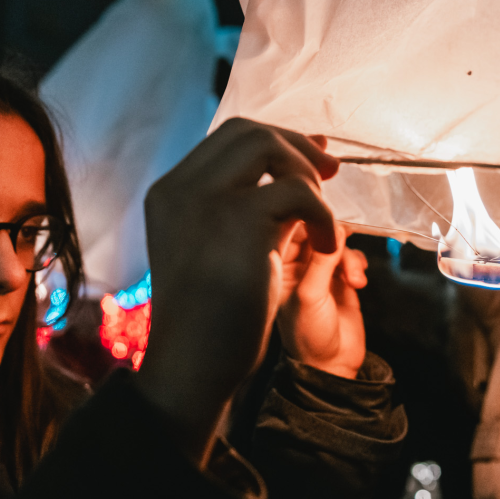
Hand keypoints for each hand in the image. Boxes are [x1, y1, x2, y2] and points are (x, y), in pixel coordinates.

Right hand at [135, 118, 339, 466]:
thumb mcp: (223, 245)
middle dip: (296, 147)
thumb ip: (253, 202)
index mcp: (170, 192)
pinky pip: (298, 192)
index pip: (228, 139)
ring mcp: (205, 200)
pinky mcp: (238, 220)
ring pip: (268, 147)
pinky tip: (326, 248)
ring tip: (319, 221)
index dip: (277, 141)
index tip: (312, 161)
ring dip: (306, 178)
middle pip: (248, 132)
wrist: (192, 367)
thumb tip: (308, 159)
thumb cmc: (211, 316)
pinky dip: (323, 217)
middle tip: (329, 175)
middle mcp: (180, 188)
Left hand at [277, 222, 367, 378]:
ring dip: (348, 258)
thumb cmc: (309, 335)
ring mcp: (319, 270)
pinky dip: (357, 265)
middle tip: (342, 248)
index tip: (324, 217)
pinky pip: (351, 257)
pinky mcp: (340, 278)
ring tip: (353, 279)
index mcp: (278, 265)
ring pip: (337, 243)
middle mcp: (296, 264)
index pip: (289, 229)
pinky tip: (358, 283)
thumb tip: (334, 227)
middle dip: (333, 239)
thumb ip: (321, 260)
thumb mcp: (310, 295)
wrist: (332, 365)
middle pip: (316, 231)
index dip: (308, 219)